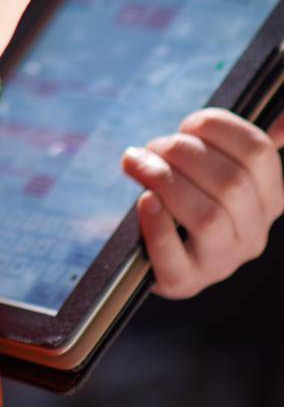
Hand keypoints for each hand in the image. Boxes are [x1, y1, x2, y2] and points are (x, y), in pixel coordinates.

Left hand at [120, 108, 283, 297]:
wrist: (157, 245)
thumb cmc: (188, 191)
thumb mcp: (213, 162)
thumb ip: (233, 140)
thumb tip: (280, 127)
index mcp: (268, 198)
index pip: (259, 153)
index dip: (218, 128)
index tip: (189, 125)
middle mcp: (253, 234)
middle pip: (232, 184)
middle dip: (183, 153)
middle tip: (154, 147)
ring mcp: (222, 262)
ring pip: (208, 219)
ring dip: (166, 181)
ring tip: (137, 164)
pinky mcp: (185, 281)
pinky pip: (175, 257)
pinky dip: (157, 226)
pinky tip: (144, 201)